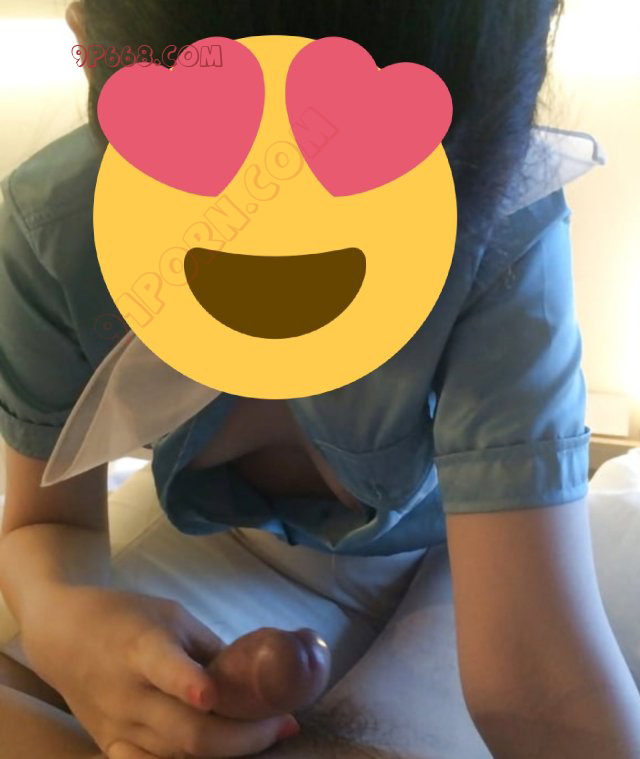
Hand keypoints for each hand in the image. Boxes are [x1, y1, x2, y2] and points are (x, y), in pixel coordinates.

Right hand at [21, 586, 330, 757]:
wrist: (65, 635)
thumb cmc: (128, 617)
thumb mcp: (173, 617)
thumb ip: (210, 649)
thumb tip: (260, 674)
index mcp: (143, 648)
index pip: (164, 668)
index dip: (187, 683)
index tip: (211, 695)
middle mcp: (128, 694)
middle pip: (188, 732)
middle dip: (244, 736)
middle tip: (283, 724)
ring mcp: (118, 727)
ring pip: (179, 756)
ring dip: (230, 751)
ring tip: (267, 735)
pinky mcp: (112, 747)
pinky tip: (223, 753)